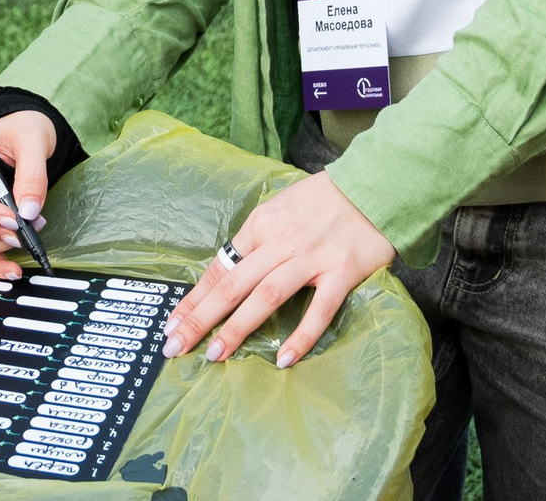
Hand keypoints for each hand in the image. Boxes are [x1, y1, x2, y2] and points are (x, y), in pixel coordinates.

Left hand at [162, 172, 391, 369]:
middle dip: (201, 317)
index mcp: (261, 224)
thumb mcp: (279, 208)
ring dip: (238, 327)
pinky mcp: (342, 272)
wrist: (373, 185)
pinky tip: (283, 359)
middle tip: (176, 346)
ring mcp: (311, 257)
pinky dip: (301, 335)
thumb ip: (256, 239)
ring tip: (215, 354)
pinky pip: (319, 309)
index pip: (220, 267)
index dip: (194, 298)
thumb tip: (226, 271)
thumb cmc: (322, 200)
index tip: (172, 323)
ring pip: (266, 296)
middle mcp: (281, 241)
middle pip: (233, 284)